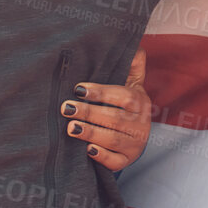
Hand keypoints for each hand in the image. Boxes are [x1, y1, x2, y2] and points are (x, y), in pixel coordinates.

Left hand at [62, 49, 151, 171]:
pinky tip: (86, 150)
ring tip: (70, 127)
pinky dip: (101, 156)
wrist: (131, 136)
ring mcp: (134, 144)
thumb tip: (135, 45)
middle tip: (66, 108)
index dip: (101, 92)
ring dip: (91, 133)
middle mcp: (140, 124)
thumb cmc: (122, 105)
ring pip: (113, 140)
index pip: (124, 96)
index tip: (78, 89)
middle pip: (115, 119)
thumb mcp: (130, 84)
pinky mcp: (126, 160)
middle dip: (89, 113)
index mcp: (140, 102)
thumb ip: (132, 65)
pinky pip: (114, 161)